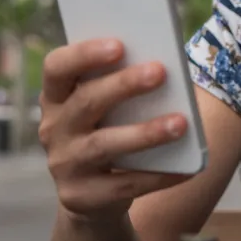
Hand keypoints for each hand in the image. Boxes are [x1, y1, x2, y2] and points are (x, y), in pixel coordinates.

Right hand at [38, 39, 190, 222]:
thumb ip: (125, 87)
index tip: (119, 44)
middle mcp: (54, 128)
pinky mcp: (81, 196)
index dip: (84, 54)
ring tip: (181, 123)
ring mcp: (65, 164)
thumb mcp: (110, 108)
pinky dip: (158, 176)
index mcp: (57, 97)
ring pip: (104, 145)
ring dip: (145, 133)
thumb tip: (168, 69)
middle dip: (124, 85)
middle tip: (160, 71)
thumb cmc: (109, 130)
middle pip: (86, 102)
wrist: (93, 194)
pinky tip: (186, 169)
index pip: (57, 68)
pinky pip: (124, 184)